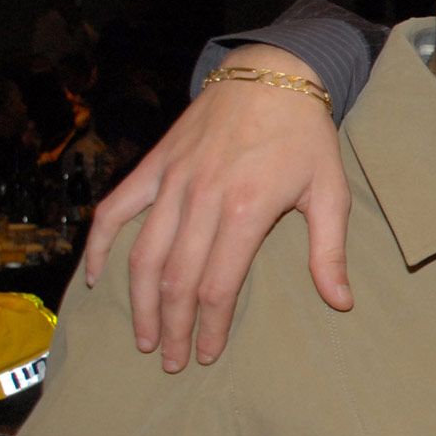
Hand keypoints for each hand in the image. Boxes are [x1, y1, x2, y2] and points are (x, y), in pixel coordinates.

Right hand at [82, 44, 352, 370]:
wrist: (273, 75)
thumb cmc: (306, 138)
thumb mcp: (331, 193)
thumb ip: (329, 252)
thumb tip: (340, 302)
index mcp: (246, 209)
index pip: (217, 284)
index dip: (209, 326)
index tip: (206, 354)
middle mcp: (201, 197)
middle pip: (176, 278)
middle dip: (171, 326)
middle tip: (170, 360)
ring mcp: (172, 181)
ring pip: (142, 254)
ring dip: (138, 301)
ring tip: (142, 336)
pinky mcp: (153, 166)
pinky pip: (114, 210)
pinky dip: (98, 245)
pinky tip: (95, 279)